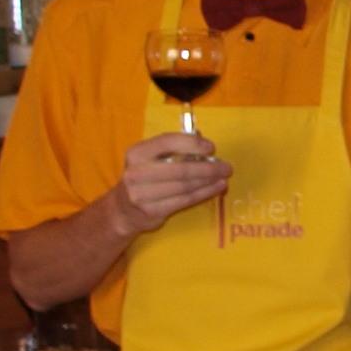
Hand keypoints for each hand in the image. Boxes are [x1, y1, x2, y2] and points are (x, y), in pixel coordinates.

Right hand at [111, 132, 229, 233]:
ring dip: (209, 181)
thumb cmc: (144, 178)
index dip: (192, 144)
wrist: (124, 209)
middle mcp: (137, 172)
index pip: (167, 142)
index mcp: (137, 153)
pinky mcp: (152, 210)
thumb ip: (172, 148)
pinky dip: (204, 193)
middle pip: (180, 168)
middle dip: (208, 167)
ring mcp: (142, 193)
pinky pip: (185, 200)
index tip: (211, 148)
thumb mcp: (150, 159)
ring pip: (185, 186)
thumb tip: (202, 140)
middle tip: (227, 167)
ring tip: (224, 177)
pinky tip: (216, 188)